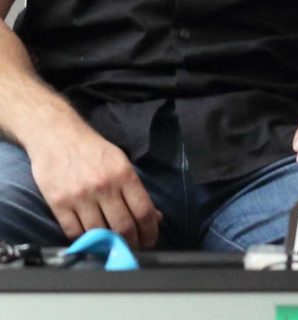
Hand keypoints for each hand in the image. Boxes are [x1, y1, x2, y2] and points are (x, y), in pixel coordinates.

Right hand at [27, 124, 161, 249]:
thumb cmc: (91, 148)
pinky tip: (90, 239)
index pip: (143, 210)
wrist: (57, 135)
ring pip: (99, 234)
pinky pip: (75, 233)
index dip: (149, 231)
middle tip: (132, 248)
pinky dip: (84, 241)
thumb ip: (135, 189)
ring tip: (112, 246)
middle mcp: (103, 186)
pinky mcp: (59, 204)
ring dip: (108, 245)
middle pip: (123, 227)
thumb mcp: (119, 161)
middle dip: (131, 243)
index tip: (150, 240)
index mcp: (123, 173)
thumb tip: (155, 215)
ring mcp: (80, 196)